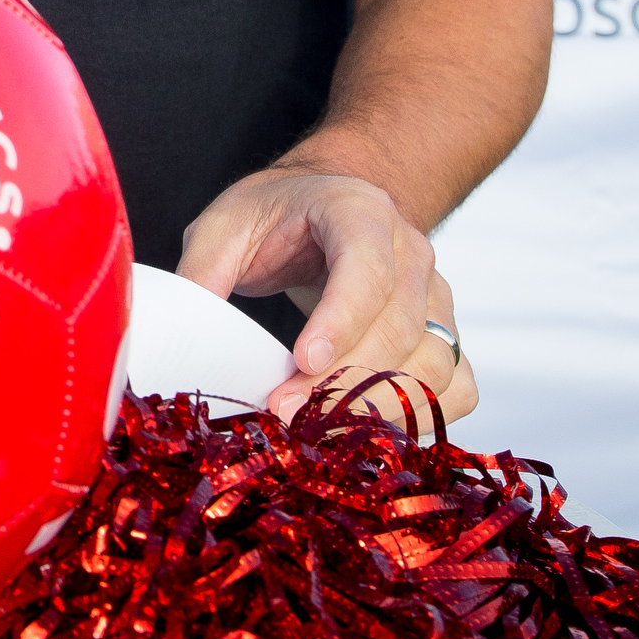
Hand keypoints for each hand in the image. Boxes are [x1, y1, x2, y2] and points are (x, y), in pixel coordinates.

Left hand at [174, 168, 473, 422]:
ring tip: (320, 432)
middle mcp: (411, 253)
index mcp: (359, 211)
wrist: (325, 206)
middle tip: (289, 413)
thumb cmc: (275, 215)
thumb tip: (182, 331)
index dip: (341, 319)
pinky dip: (421, 416)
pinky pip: (456, 387)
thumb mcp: (226, 224)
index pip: (366, 267)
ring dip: (379, 406)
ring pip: (433, 363)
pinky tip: (368, 432)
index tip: (302, 362)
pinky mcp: (444, 335)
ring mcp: (437, 296)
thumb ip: (203, 270)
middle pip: (400, 326)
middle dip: (344, 378)